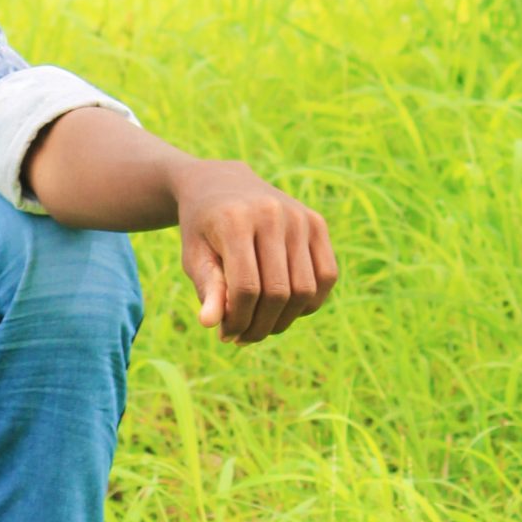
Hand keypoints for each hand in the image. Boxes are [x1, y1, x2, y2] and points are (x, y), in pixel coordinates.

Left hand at [174, 157, 337, 344]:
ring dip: (284, 320)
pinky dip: (310, 302)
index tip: (226, 334)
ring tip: (261, 327)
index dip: (238, 320)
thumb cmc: (203, 228)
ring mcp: (299, 217)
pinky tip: (285, 309)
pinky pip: (327, 275)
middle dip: (260, 326)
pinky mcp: (317, 222)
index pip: (245, 287)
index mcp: (235, 220)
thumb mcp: (194, 256)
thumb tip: (211, 323)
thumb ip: (206, 288)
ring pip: (305, 290)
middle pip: (278, 292)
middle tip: (242, 337)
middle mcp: (272, 214)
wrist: (222, 184)